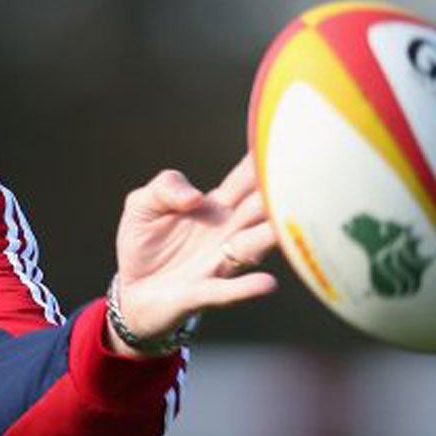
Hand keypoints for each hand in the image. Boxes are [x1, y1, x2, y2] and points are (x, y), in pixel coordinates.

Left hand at [107, 152, 278, 352]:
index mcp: (217, 206)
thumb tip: (196, 198)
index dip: (265, 161)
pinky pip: (228, 290)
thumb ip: (166, 188)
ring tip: (289, 225)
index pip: (246, 179)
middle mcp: (228, 232)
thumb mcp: (143, 204)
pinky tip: (267, 284)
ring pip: (254, 246)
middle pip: (261, 209)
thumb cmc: (143, 243)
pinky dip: (247, 288)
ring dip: (272, 236)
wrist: (129, 292)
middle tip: (307, 178)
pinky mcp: (202, 293)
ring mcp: (219, 263)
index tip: (289, 142)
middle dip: (281, 194)